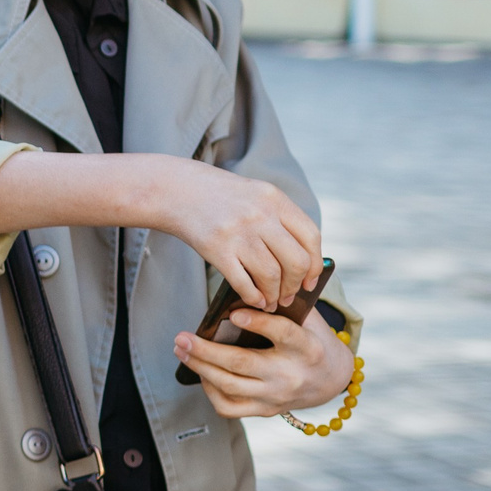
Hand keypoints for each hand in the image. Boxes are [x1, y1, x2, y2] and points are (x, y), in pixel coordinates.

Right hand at [152, 162, 322, 310]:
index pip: (311, 237)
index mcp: (274, 199)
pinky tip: (254, 300)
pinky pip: (244, 282)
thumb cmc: (218, 196)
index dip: (315, 264)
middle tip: (289, 296)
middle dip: (295, 285)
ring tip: (270, 301)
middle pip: (296, 261)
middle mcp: (260, 215)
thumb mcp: (255, 195)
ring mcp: (238, 232)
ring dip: (274, 295)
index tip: (310, 281)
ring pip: (271, 275)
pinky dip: (253, 297)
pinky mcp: (216, 248)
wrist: (175, 189)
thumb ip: (279, 219)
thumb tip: (302, 258)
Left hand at [175, 305, 354, 419]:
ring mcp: (277, 396)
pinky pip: (230, 407)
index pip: (284, 334)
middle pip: (243, 363)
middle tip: (182, 338)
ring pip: (230, 386)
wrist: (332, 379)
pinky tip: (201, 373)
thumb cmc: (313, 341)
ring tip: (181, 351)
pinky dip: (210, 391)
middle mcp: (291, 375)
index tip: (232, 313)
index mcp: (308, 348)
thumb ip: (282, 305)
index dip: (259, 322)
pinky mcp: (266, 410)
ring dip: (200, 368)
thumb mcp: (309, 319)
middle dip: (207, 351)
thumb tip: (242, 292)